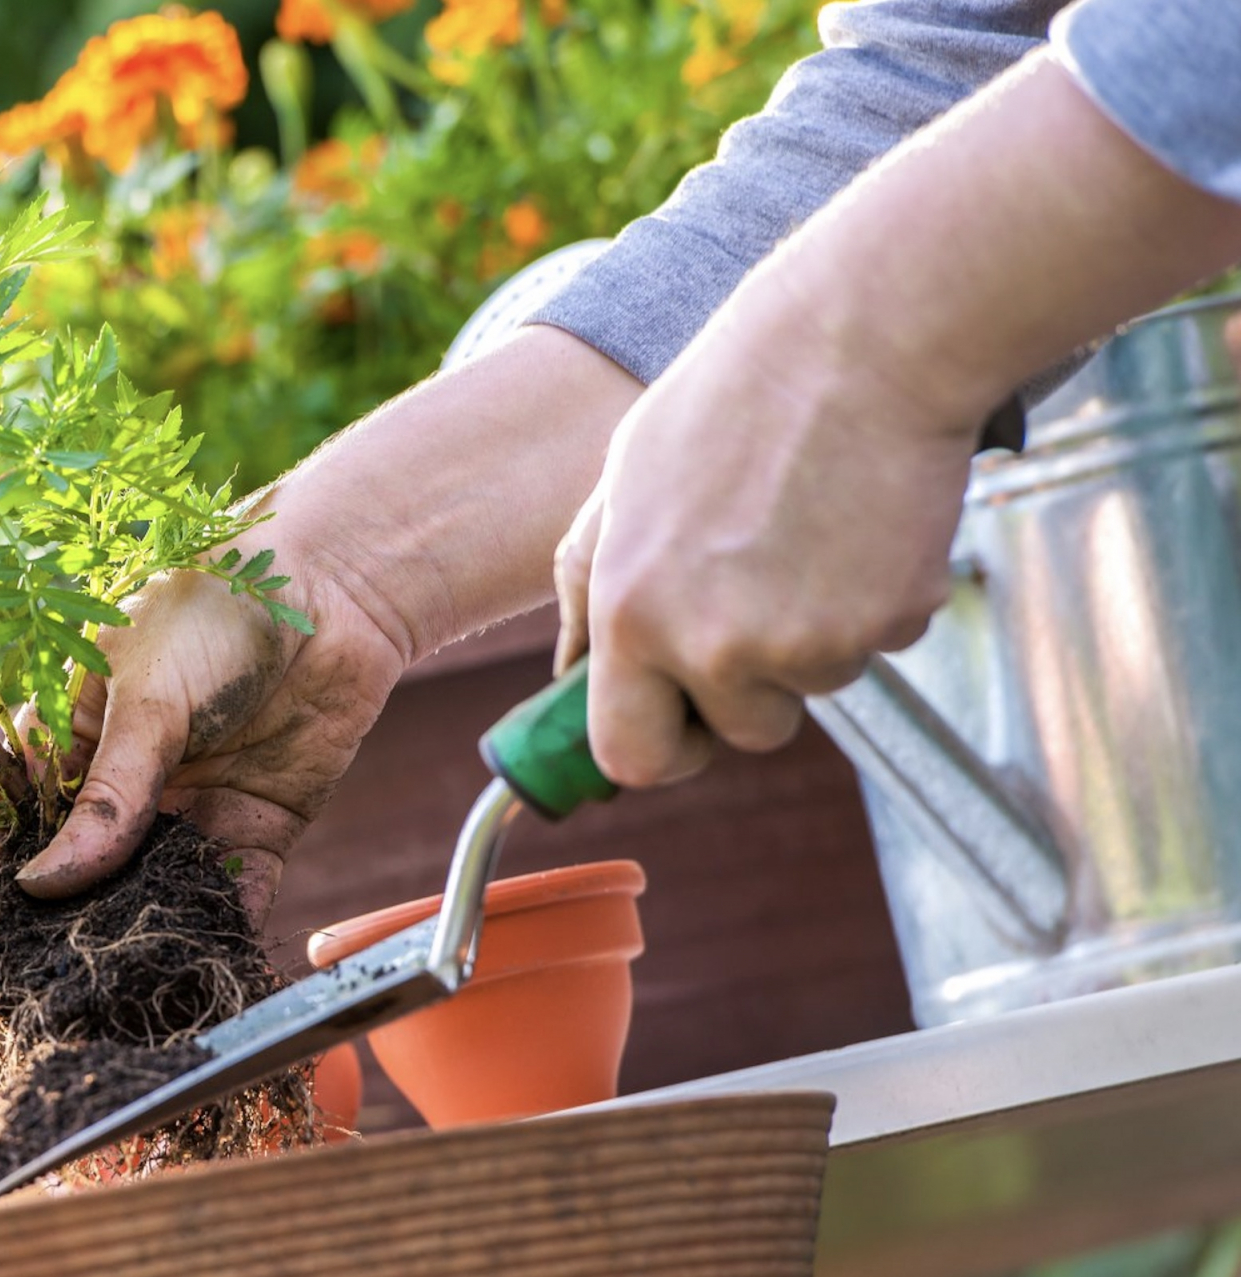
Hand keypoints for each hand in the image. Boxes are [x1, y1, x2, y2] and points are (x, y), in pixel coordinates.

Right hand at [0, 326, 640, 999]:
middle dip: (42, 948)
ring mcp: (185, 816)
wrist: (333, 588)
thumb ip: (107, 797)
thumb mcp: (146, 698)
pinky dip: (215, 944)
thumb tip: (41, 886)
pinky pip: (229, 903)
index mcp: (69, 743)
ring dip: (126, 956)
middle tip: (21, 1012)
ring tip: (104, 1020)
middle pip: (69, 884)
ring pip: (144, 903)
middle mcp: (121, 791)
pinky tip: (196, 991)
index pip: (7, 829)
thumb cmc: (214, 612)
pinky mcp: (254, 835)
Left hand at [556, 327, 972, 786]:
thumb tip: (567, 678)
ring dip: (814, 634)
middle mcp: (712, 644)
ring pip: (813, 686)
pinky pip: (876, 644)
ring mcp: (807, 643)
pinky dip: (871, 601)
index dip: (661, 747)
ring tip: (805, 532)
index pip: (630, 755)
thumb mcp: (620, 488)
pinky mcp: (888, 623)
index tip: (681, 727)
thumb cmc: (730, 404)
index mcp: (631, 614)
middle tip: (761, 599)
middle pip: (740, 734)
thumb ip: (589, 592)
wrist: (859, 342)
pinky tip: (858, 523)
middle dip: (751, 694)